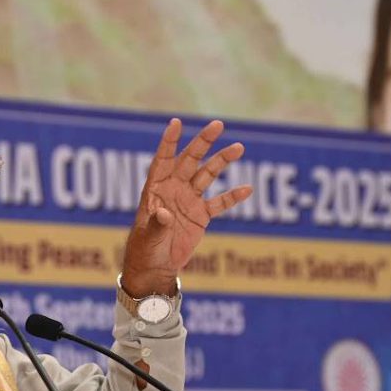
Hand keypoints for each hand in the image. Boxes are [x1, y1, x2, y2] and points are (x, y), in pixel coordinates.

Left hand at [121, 119, 251, 296]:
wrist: (155, 267)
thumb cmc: (144, 250)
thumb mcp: (148, 238)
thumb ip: (156, 225)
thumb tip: (164, 214)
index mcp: (155, 189)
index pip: (162, 160)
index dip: (169, 142)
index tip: (176, 123)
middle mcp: (173, 189)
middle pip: (190, 160)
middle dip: (203, 142)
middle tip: (218, 124)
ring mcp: (188, 200)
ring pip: (207, 175)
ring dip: (222, 161)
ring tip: (238, 147)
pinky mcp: (201, 216)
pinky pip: (219, 203)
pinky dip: (232, 197)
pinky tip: (246, 189)